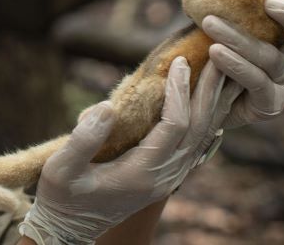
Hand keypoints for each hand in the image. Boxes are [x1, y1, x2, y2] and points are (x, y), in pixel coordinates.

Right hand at [19, 57, 228, 244]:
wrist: (69, 229)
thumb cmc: (61, 197)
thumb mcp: (60, 168)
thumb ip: (83, 140)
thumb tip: (108, 106)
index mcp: (141, 173)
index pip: (174, 126)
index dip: (179, 92)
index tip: (179, 61)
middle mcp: (162, 177)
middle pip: (198, 129)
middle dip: (208, 91)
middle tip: (218, 56)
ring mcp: (167, 179)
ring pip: (202, 137)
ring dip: (213, 103)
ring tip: (223, 72)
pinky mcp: (164, 176)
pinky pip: (196, 145)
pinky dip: (207, 119)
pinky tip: (213, 102)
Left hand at [203, 0, 283, 128]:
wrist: (200, 96)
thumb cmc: (212, 50)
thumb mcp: (222, 21)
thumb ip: (219, 1)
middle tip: (267, 4)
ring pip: (273, 57)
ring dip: (240, 37)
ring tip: (210, 23)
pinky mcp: (267, 104)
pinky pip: (257, 82)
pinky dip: (236, 64)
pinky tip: (215, 51)